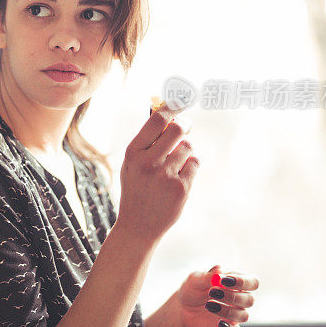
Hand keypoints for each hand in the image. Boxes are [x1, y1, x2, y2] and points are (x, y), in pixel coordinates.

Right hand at [116, 110, 198, 242]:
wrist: (138, 225)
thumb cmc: (136, 188)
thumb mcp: (132, 164)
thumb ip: (147, 141)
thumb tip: (169, 114)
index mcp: (133, 153)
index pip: (157, 121)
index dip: (171, 108)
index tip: (180, 101)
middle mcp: (148, 162)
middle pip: (177, 129)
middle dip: (184, 125)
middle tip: (185, 126)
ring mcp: (166, 176)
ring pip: (187, 148)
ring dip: (184, 152)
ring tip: (172, 165)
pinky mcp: (181, 188)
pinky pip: (194, 164)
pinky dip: (189, 167)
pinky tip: (177, 179)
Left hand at [177, 265, 259, 326]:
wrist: (183, 307)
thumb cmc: (193, 289)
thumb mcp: (196, 280)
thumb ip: (208, 275)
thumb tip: (219, 268)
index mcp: (235, 283)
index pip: (252, 282)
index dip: (243, 281)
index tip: (225, 280)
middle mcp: (239, 300)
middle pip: (250, 300)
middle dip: (232, 296)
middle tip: (212, 292)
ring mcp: (234, 316)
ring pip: (243, 316)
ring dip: (227, 310)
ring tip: (208, 305)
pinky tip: (220, 324)